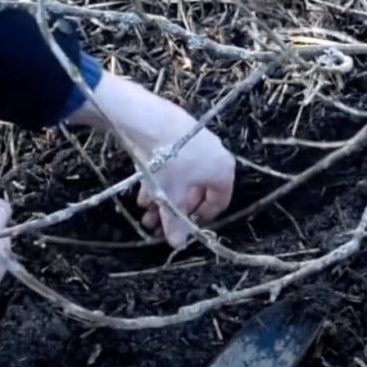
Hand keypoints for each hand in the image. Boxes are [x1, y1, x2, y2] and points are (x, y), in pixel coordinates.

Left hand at [68, 73, 235, 247]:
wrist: (151, 122)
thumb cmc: (169, 163)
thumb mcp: (171, 197)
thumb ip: (175, 222)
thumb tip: (177, 245)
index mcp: (223, 171)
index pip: (220, 201)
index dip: (202, 218)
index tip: (186, 227)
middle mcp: (215, 156)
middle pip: (198, 191)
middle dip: (176, 210)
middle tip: (159, 224)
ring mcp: (198, 143)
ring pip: (183, 179)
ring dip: (165, 197)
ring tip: (146, 211)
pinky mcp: (180, 135)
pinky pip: (175, 164)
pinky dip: (161, 179)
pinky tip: (142, 191)